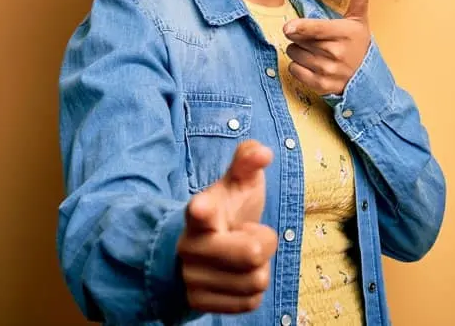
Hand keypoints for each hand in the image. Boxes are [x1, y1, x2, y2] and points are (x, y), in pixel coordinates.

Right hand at [177, 140, 277, 313]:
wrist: (205, 246)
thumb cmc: (228, 209)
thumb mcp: (239, 182)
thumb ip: (248, 160)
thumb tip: (263, 152)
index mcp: (199, 210)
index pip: (199, 210)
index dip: (203, 209)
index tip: (201, 208)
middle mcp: (189, 245)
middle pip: (253, 253)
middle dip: (265, 242)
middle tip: (252, 235)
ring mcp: (191, 277)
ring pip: (255, 281)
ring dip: (260, 268)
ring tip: (243, 255)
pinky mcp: (199, 303)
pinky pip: (250, 302)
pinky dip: (252, 290)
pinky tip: (238, 276)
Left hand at [283, 0, 376, 95]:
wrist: (366, 77)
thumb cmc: (357, 44)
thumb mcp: (359, 20)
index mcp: (345, 33)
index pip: (317, 29)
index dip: (300, 27)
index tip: (287, 28)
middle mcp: (336, 53)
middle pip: (300, 39)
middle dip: (300, 36)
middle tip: (315, 39)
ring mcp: (328, 71)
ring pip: (294, 54)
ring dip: (298, 51)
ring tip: (315, 52)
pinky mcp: (320, 85)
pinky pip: (294, 70)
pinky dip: (298, 67)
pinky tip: (311, 65)